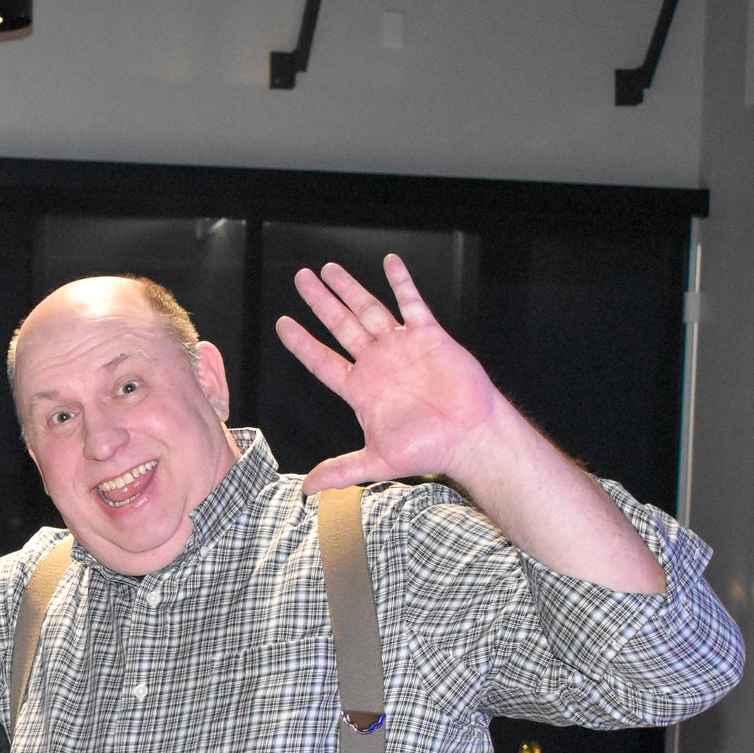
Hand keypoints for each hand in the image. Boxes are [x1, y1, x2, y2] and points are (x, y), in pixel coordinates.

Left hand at [275, 254, 519, 494]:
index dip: (301, 343)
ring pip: (369, 309)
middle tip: (301, 278)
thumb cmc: (429, 450)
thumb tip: (306, 490)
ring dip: (350, 288)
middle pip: (340, 325)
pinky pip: (412, 303)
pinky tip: (389, 262)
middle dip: (320, 301)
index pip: (322, 360)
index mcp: (361, 389)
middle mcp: (378, 363)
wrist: (471, 437)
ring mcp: (402, 347)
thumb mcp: (377, 461)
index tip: (282, 324)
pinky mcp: (430, 336)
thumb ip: (341, 470)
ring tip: (328, 269)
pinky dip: (401, 282)